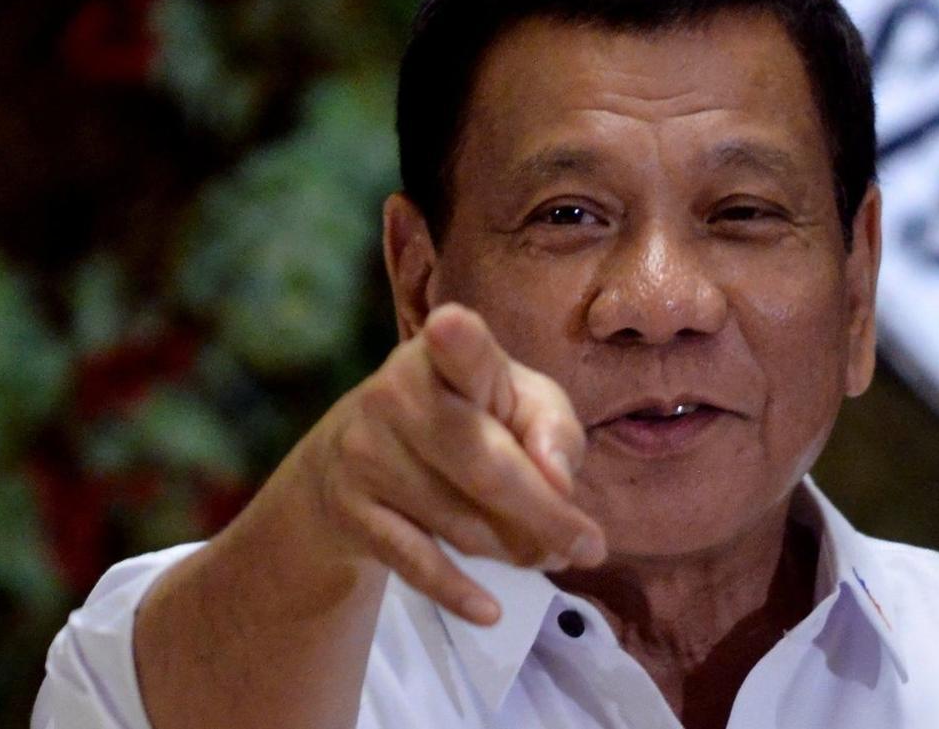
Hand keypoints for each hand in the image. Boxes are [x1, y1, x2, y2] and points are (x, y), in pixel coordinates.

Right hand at [296, 303, 606, 624]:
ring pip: (461, 523)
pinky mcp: (351, 508)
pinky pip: (415, 561)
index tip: (451, 327)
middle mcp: (396, 395)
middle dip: (546, 516)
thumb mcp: (520, 404)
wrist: (353, 457)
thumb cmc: (466, 417)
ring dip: (515, 550)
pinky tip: (490, 610)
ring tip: (542, 553)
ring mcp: (365, 453)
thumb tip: (558, 483)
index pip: (458, 347)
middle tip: (587, 547)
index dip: (457, 341)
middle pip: (486, 467)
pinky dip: (457, 591)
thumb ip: (553, 431)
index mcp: (447, 355)